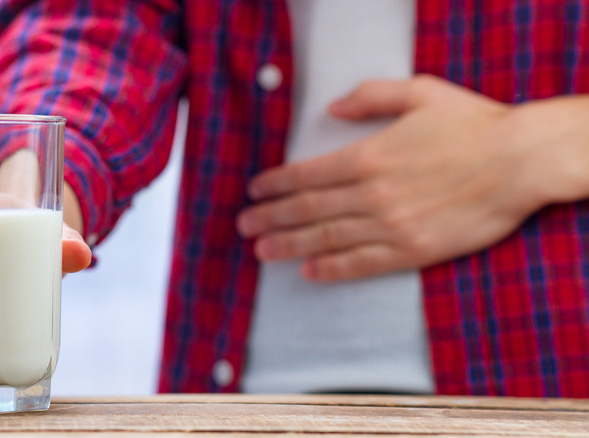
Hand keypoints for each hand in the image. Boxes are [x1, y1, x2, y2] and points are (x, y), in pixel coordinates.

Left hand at [237, 74, 548, 281]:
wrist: (521, 162)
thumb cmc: (472, 124)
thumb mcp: (420, 92)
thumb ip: (370, 96)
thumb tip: (332, 106)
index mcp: (369, 155)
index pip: (307, 174)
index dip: (276, 185)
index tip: (254, 192)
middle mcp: (372, 193)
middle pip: (307, 209)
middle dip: (271, 218)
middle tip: (244, 226)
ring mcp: (391, 225)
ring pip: (327, 238)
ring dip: (289, 245)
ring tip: (261, 250)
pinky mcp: (413, 250)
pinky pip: (363, 263)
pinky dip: (332, 269)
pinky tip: (308, 272)